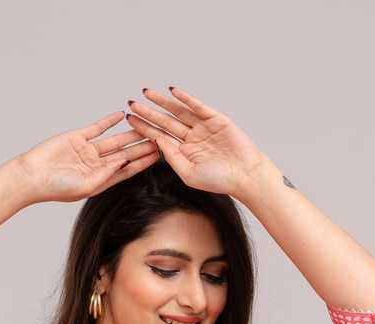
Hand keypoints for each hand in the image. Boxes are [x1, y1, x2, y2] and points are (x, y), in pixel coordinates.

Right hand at [15, 111, 158, 202]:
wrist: (32, 176)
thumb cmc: (56, 188)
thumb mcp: (87, 186)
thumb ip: (107, 174)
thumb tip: (125, 160)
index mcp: (101, 180)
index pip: (127, 169)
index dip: (143, 162)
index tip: (159, 155)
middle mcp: (97, 165)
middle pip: (124, 153)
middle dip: (142, 146)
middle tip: (159, 137)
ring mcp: (88, 151)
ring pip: (114, 140)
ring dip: (129, 133)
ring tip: (146, 125)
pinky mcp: (78, 138)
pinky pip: (97, 128)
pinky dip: (109, 121)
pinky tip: (121, 115)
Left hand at [125, 86, 266, 201]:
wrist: (244, 176)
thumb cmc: (219, 180)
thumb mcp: (188, 173)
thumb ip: (172, 157)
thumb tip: (156, 141)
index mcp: (183, 152)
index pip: (159, 137)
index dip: (144, 128)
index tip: (130, 119)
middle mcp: (191, 138)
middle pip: (165, 122)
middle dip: (148, 112)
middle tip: (131, 102)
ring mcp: (203, 127)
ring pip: (178, 111)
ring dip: (162, 102)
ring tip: (146, 93)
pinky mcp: (215, 119)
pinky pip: (197, 106)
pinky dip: (186, 99)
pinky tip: (173, 92)